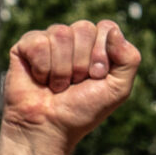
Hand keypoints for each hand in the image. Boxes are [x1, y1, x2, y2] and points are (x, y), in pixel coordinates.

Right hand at [1, 19, 139, 147]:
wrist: (50, 127)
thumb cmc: (83, 110)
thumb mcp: (117, 89)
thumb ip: (129, 59)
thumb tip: (113, 30)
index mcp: (96, 44)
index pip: (106, 27)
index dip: (102, 54)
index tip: (96, 77)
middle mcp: (73, 38)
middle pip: (84, 28)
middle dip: (82, 63)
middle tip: (76, 83)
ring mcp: (49, 40)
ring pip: (61, 33)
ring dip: (62, 69)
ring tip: (57, 85)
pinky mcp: (26, 46)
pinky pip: (39, 42)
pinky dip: (42, 68)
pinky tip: (41, 79)